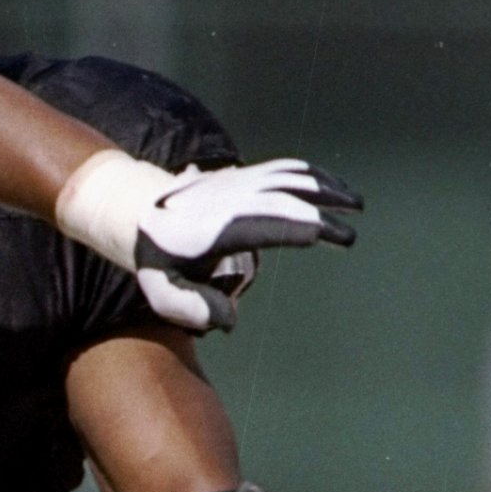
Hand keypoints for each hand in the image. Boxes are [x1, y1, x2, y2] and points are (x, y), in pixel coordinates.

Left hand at [59, 150, 357, 330]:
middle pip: (286, 198)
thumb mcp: (162, 290)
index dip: (299, 227)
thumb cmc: (154, 258)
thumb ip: (192, 308)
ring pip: (289, 176)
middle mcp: (232, 197)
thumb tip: (229, 323)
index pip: (267, 222)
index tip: (329, 235)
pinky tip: (331, 187)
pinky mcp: (242, 174)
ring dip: (325, 187)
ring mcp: (237, 181)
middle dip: (323, 213)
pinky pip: (283, 168)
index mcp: (218, 226)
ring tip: (355, 204)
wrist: (134, 210)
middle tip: (351, 236)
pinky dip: (311, 175)